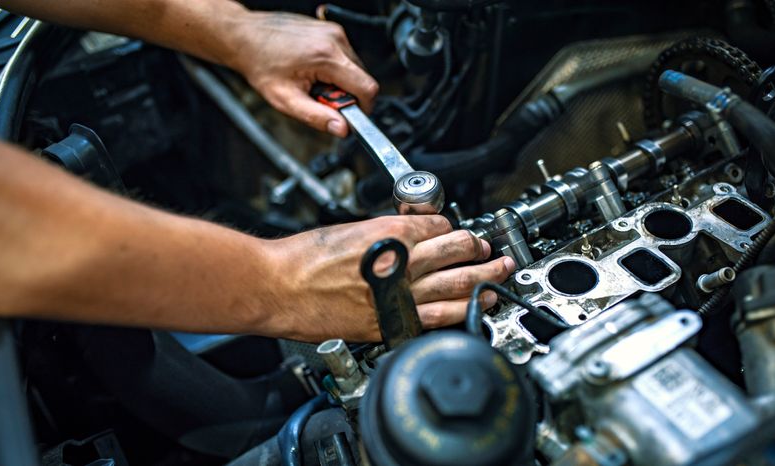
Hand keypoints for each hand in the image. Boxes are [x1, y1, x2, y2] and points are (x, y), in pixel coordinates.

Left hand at [226, 11, 377, 136]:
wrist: (245, 37)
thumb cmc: (261, 65)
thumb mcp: (286, 100)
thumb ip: (316, 117)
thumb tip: (342, 129)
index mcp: (326, 57)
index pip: (367, 88)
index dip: (363, 108)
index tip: (348, 115)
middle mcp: (334, 39)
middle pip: (362, 78)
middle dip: (346, 95)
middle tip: (320, 97)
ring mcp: (334, 32)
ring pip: (355, 68)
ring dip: (340, 81)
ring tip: (313, 81)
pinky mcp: (330, 30)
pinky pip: (345, 56)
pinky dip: (334, 68)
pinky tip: (313, 69)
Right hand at [265, 215, 514, 341]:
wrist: (277, 286)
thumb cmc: (303, 258)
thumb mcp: (351, 229)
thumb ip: (386, 232)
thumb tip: (410, 235)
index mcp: (392, 232)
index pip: (441, 226)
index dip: (452, 227)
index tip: (457, 233)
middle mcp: (403, 262)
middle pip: (459, 252)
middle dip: (480, 250)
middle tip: (491, 251)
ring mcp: (399, 296)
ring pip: (458, 286)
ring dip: (484, 280)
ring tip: (497, 277)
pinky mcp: (389, 323)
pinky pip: (436, 319)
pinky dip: (460, 312)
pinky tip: (474, 309)